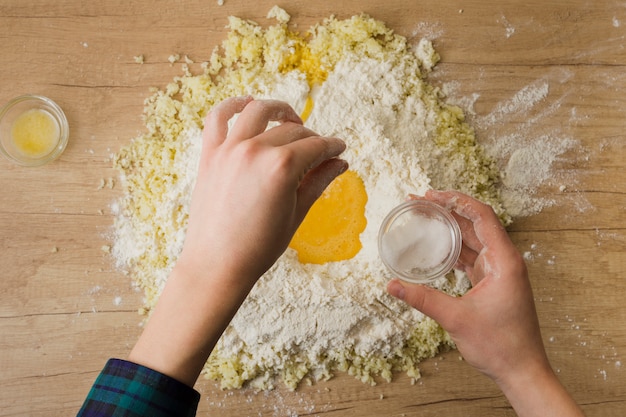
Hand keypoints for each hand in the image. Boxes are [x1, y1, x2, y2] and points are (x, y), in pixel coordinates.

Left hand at [129, 97, 346, 386]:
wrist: (216, 264)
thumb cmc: (259, 247)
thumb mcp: (296, 214)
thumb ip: (318, 182)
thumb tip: (341, 163)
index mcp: (282, 167)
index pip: (316, 146)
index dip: (332, 146)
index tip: (340, 148)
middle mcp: (255, 150)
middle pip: (291, 130)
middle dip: (311, 138)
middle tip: (318, 151)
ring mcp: (229, 149)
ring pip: (258, 112)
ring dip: (278, 110)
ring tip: (290, 119)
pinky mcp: (209, 153)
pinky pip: (218, 116)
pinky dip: (233, 105)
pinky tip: (248, 104)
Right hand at [386, 190, 583, 416]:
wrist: (522, 371)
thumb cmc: (501, 346)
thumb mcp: (456, 319)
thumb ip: (422, 299)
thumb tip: (392, 285)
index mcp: (505, 261)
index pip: (482, 216)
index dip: (456, 201)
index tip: (432, 195)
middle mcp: (505, 261)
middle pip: (475, 223)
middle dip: (448, 210)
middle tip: (420, 201)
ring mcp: (500, 271)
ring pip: (473, 239)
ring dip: (450, 227)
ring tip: (424, 216)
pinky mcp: (493, 281)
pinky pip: (472, 256)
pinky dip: (453, 248)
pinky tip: (435, 246)